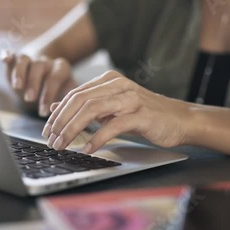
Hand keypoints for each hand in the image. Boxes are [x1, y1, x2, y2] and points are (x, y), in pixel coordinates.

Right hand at [1, 51, 76, 116]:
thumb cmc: (58, 89)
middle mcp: (45, 60)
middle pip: (39, 67)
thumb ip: (62, 100)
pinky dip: (7, 56)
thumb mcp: (64, 93)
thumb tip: (55, 108)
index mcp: (61, 68)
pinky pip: (12, 55)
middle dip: (33, 83)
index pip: (55, 78)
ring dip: (19, 72)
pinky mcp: (17, 58)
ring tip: (17, 86)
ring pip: (24, 60)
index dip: (48, 95)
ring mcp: (31, 58)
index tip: (43, 112)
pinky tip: (4, 59)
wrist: (48, 73)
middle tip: (29, 99)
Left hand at [42, 70, 191, 152]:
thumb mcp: (114, 108)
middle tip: (51, 140)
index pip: (76, 94)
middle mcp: (118, 85)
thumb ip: (90, 106)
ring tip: (63, 144)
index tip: (47, 130)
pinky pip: (114, 126)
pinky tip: (88, 149)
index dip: (58, 113)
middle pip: (80, 100)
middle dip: (61, 122)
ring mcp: (130, 99)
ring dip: (73, 129)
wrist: (182, 119)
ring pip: (92, 110)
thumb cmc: (147, 115)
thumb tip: (58, 107)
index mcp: (109, 81)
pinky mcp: (141, 115)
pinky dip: (97, 138)